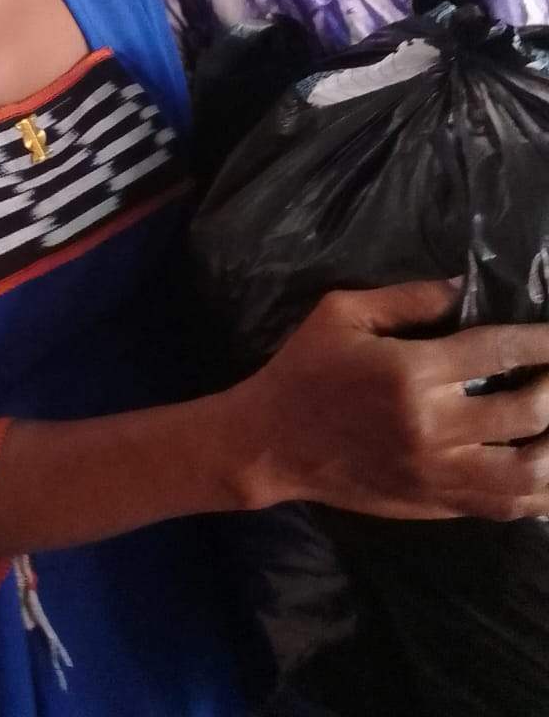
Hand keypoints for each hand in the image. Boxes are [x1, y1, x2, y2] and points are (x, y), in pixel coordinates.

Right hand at [228, 281, 548, 520]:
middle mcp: (433, 426)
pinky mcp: (435, 504)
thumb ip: (407, 298)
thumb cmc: (305, 368)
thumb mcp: (342, 313)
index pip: (499, 351)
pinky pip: (504, 506)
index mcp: (411, 372)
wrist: (272, 441)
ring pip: (528, 473)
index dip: (542, 342)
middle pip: (528, 411)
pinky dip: (538, 493)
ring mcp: (437, 473)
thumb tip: (463, 288)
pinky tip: (548, 473)